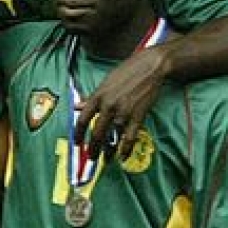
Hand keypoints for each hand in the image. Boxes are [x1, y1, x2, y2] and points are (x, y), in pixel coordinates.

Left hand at [73, 44, 170, 161]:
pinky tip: (123, 156)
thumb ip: (91, 98)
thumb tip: (77, 107)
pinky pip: (130, 136)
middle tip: (91, 157)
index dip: (78, 134)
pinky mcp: (138, 115)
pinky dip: (126, 148)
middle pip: (96, 132)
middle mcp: (108, 106)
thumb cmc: (126, 72)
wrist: (150, 66)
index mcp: (97, 97)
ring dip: (108, 151)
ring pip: (113, 137)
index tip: (77, 143)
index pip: (82, 120)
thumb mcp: (104, 83)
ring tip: (105, 160)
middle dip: (93, 147)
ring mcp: (124, 111)